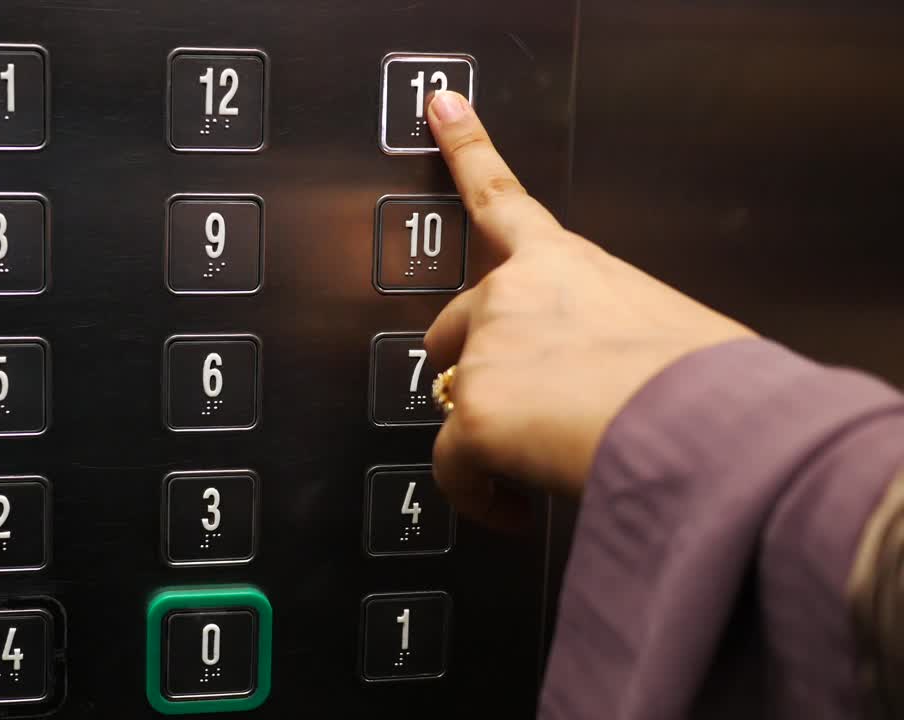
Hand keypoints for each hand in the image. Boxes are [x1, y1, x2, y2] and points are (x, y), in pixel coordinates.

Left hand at [422, 90, 754, 519]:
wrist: (717, 427)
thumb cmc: (712, 387)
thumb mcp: (665, 333)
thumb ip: (610, 335)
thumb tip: (606, 381)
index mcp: (567, 264)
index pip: (502, 198)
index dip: (465, 148)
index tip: (440, 108)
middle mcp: (514, 294)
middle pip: (454, 325)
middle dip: (475, 368)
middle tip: (519, 411)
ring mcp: (486, 349)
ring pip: (453, 398)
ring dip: (485, 431)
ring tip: (537, 464)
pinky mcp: (472, 412)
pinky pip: (452, 468)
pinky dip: (480, 495)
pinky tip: (517, 508)